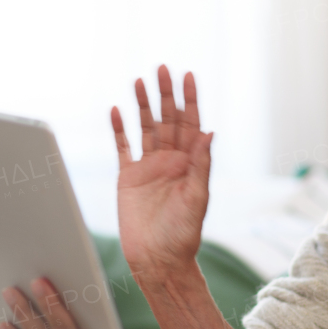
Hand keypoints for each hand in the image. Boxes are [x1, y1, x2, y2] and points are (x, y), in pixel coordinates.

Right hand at [110, 65, 213, 285]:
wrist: (158, 260)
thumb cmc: (183, 235)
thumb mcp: (197, 199)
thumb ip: (201, 165)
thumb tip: (209, 133)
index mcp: (190, 164)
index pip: (191, 124)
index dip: (190, 100)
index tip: (188, 76)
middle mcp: (170, 161)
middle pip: (168, 119)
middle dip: (166, 94)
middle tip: (162, 68)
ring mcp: (148, 168)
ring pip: (145, 128)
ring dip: (143, 105)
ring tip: (139, 81)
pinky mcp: (128, 178)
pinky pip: (123, 148)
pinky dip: (120, 129)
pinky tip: (117, 111)